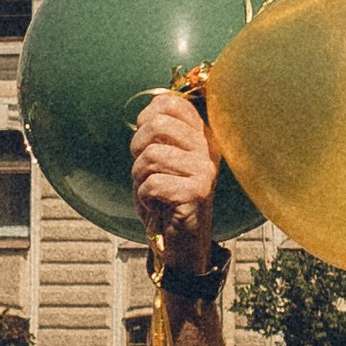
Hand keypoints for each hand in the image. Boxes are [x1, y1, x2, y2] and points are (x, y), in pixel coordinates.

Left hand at [129, 88, 219, 272]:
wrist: (180, 241)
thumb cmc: (165, 198)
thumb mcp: (161, 158)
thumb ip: (160, 132)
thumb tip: (152, 105)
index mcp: (201, 134)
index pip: (169, 104)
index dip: (146, 119)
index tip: (147, 143)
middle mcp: (208, 147)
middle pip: (157, 124)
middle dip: (137, 147)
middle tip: (144, 169)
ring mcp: (205, 169)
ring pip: (151, 156)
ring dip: (140, 178)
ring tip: (153, 192)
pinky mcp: (198, 192)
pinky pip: (153, 184)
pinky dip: (144, 198)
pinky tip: (158, 206)